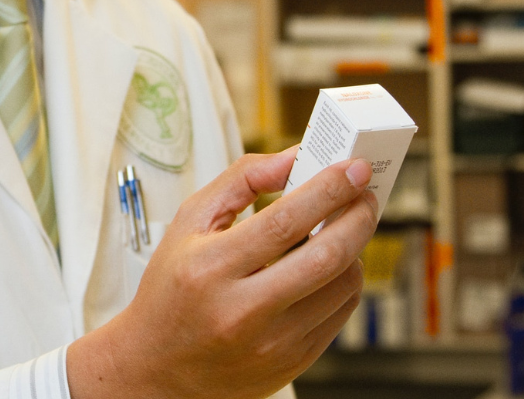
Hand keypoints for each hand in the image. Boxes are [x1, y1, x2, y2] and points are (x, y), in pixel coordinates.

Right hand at [67, 149, 376, 398]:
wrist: (158, 363)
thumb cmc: (172, 285)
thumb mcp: (190, 220)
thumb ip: (241, 181)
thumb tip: (292, 159)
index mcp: (211, 266)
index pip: (284, 221)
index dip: (327, 191)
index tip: (353, 169)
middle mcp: (243, 310)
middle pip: (324, 257)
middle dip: (357, 216)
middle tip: (364, 193)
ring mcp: (272, 343)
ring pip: (341, 287)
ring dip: (355, 248)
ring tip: (345, 226)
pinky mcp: (292, 363)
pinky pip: (339, 315)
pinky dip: (345, 281)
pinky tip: (331, 263)